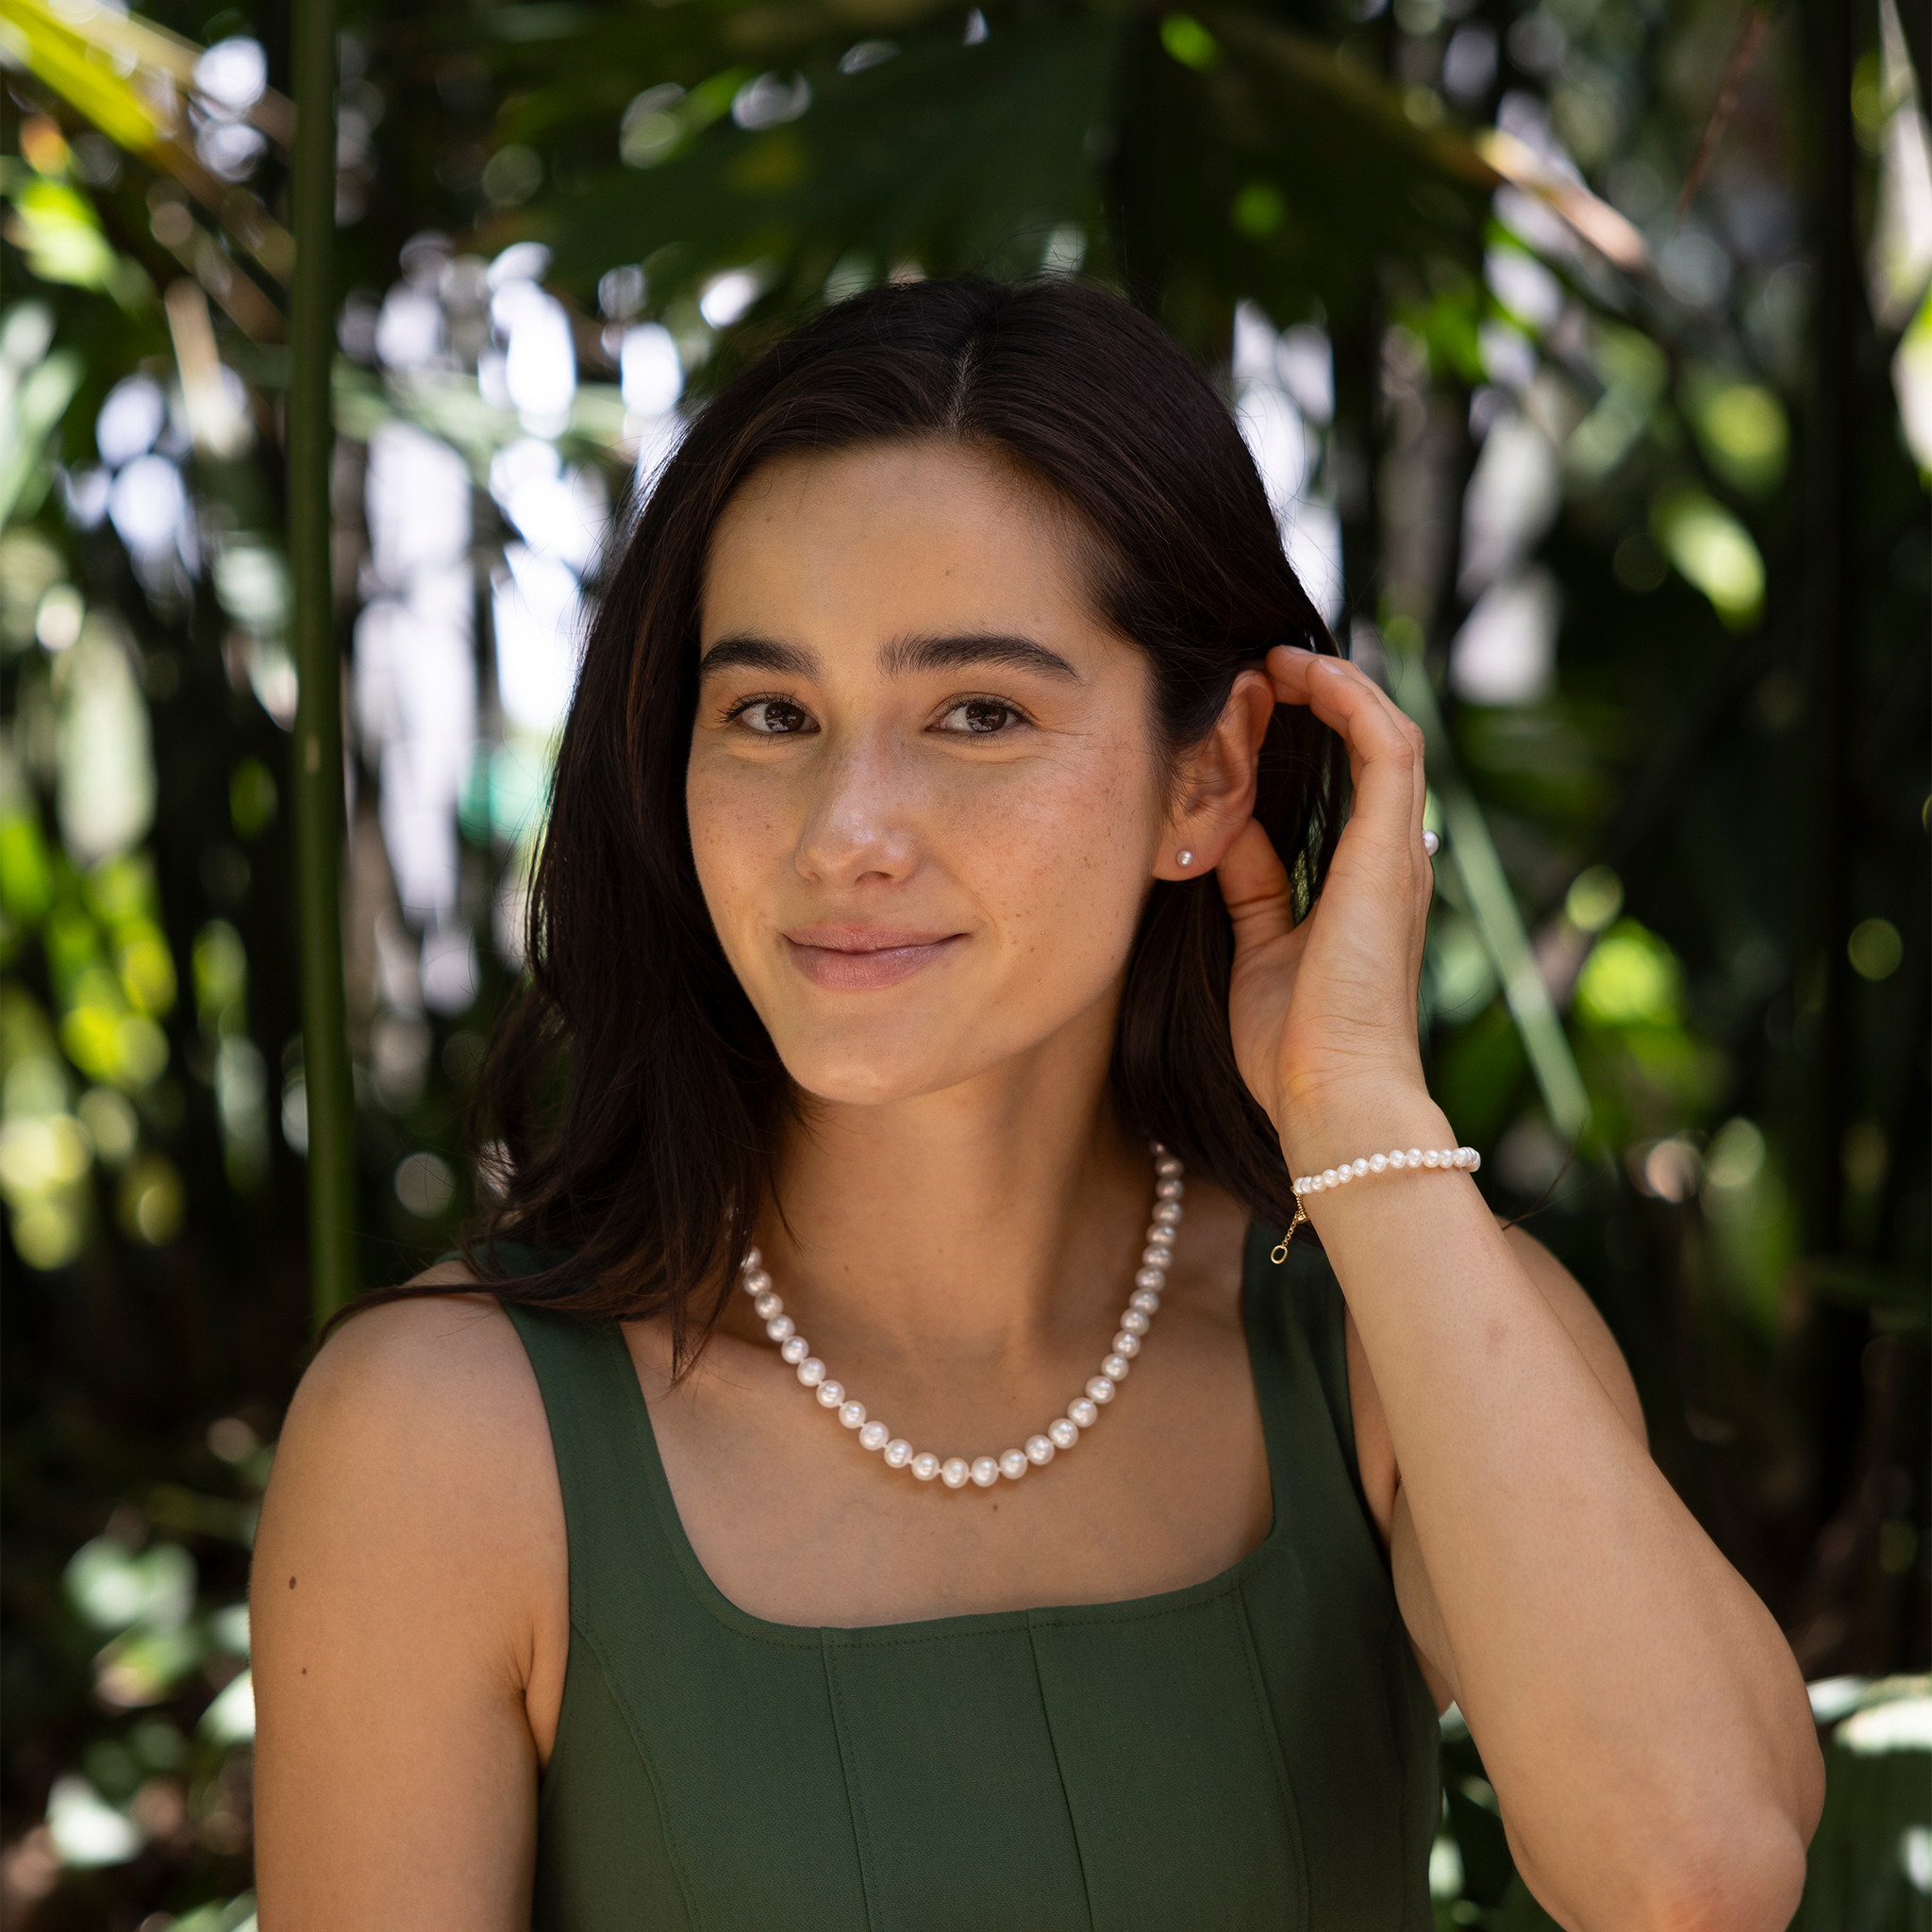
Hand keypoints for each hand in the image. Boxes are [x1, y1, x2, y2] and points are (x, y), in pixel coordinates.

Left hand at [1216, 647, 1439, 1164]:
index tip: (1257, 702)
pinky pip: (1386, 747)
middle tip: (1263, 666)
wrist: (1330, 1097)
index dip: (1311, 734)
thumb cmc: (1292, 1047)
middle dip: (1322, 698)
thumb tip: (1228, 832)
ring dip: (1335, 688)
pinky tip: (1306, 674)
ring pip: (1387, 733)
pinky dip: (1350, 701)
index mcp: (1368, 886)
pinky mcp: (1392, 852)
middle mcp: (1395, 862)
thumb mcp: (1258, 947)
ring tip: (1279, 658)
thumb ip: (1253, 887)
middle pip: (1372, 746)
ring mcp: (1400, 855)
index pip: (1351, 784)